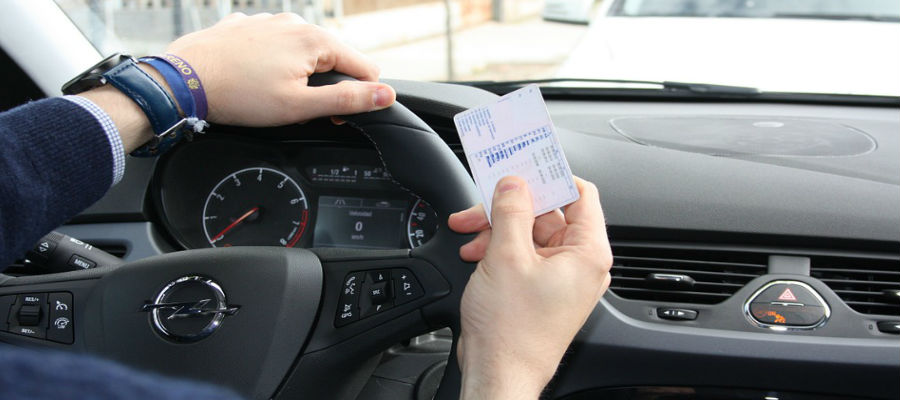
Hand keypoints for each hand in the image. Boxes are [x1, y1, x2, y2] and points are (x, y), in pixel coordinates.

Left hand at [81, 12, 394, 151]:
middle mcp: (294, 24)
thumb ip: (347, 101)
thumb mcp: (300, 107)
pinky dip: (270, 63)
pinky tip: (253, 80)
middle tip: (299, 110)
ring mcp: (267, 22)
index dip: (357, 97)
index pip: (363, 67)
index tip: (334, 115)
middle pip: (331, 58)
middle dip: (324, 86)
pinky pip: (271, 46)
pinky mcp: (244, 27)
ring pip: (300, 52)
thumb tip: (385, 95)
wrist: (181, 82)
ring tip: (271, 96)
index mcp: (315, 41)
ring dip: (297, 74)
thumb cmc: (238, 95)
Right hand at [448, 176, 612, 398]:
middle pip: (547, 213)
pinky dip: (498, 250)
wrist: (498, 374)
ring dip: (497, 229)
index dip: (551, 176)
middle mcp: (578, 265)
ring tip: (469, 234)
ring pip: (529, 234)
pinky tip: (475, 253)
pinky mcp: (539, 290)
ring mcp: (559, 279)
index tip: (525, 164)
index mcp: (587, 253)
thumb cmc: (511, 332)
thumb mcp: (507, 256)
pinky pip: (522, 256)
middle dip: (509, 207)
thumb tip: (513, 182)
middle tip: (481, 203)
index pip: (580, 194)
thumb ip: (511, 210)